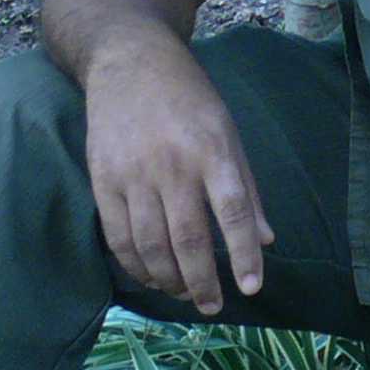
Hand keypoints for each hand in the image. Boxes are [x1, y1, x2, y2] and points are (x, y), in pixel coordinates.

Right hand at [81, 26, 274, 314]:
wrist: (129, 62)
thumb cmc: (189, 98)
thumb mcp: (229, 130)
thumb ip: (247, 186)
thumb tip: (267, 238)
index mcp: (213, 149)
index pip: (234, 210)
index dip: (244, 253)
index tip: (252, 287)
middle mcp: (173, 164)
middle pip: (189, 239)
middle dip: (203, 282)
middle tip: (213, 307)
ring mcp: (134, 174)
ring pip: (151, 246)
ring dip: (168, 280)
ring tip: (184, 294)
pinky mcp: (103, 181)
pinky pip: (118, 237)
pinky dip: (135, 266)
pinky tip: (151, 277)